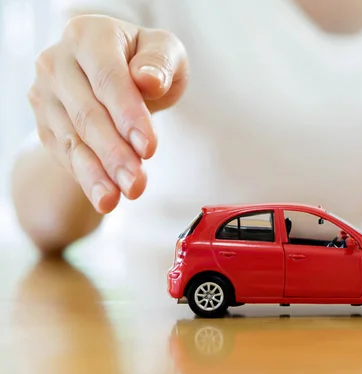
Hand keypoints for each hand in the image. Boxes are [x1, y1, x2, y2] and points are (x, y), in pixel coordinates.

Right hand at [28, 15, 188, 212]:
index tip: (150, 149)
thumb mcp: (165, 51)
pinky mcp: (45, 123)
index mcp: (88, 35)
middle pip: (87, 114)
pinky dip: (87, 178)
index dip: (128, 115)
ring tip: (117, 198)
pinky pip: (66, 155)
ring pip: (72, 140)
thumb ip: (160, 61)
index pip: (108, 79)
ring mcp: (46, 94)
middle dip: (114, 154)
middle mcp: (57, 62)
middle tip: (136, 185)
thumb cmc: (147, 62)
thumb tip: (148, 80)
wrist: (121, 75)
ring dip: (97, 173)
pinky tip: (104, 197)